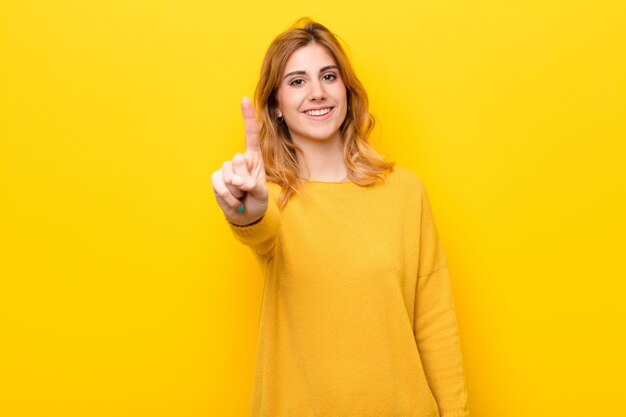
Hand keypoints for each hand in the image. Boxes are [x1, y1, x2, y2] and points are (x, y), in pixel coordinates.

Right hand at [211, 96, 267, 225]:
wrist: (245, 215)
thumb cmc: (257, 201)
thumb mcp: (261, 193)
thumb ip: (253, 185)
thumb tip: (239, 181)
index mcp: (254, 158)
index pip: (251, 134)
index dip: (247, 117)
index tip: (244, 99)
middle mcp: (240, 160)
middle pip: (238, 160)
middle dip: (244, 179)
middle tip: (248, 190)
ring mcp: (226, 169)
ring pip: (228, 175)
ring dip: (236, 191)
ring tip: (241, 196)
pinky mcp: (216, 178)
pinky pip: (219, 184)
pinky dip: (227, 197)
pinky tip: (234, 201)